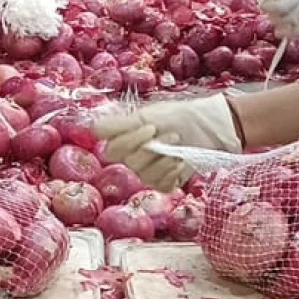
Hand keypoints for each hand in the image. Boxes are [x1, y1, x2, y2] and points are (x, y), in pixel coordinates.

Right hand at [93, 94, 237, 191]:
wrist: (207, 127)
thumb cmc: (176, 116)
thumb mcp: (147, 115)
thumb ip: (118, 124)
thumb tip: (91, 129)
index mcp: (124, 140)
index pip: (111, 148)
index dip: (129, 140)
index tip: (150, 127)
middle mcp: (131, 158)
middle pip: (129, 161)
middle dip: (152, 148)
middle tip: (171, 135)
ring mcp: (147, 173)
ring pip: (144, 174)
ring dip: (165, 159)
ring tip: (178, 146)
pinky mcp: (163, 183)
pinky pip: (160, 184)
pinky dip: (173, 172)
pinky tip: (181, 161)